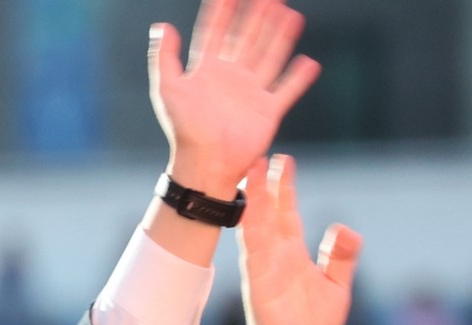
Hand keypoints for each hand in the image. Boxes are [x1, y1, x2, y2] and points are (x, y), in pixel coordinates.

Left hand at [150, 0, 317, 195]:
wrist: (205, 162)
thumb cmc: (183, 128)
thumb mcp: (168, 89)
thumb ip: (164, 57)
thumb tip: (162, 26)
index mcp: (207, 71)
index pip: (216, 33)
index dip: (223, 11)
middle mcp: (231, 78)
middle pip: (247, 39)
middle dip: (257, 16)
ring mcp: (251, 93)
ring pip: (269, 56)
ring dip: (279, 36)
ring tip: (290, 14)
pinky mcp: (268, 111)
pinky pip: (286, 90)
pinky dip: (298, 78)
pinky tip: (308, 62)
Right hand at [238, 155, 358, 324]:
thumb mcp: (336, 285)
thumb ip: (341, 256)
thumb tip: (346, 228)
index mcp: (292, 256)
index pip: (286, 214)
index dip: (283, 188)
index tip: (280, 160)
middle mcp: (275, 258)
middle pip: (269, 213)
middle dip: (265, 183)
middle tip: (260, 152)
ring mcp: (265, 270)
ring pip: (259, 226)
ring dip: (256, 199)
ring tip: (252, 170)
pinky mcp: (261, 285)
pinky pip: (255, 253)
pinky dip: (252, 230)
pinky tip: (251, 210)